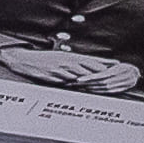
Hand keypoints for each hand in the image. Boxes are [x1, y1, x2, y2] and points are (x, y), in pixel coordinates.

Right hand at [0, 46, 140, 90]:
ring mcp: (62, 69)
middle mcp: (68, 61)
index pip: (92, 60)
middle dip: (103, 70)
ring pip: (81, 73)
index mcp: (71, 56)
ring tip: (105, 81)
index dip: (105, 63)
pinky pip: (68, 80)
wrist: (26, 60)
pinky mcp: (55, 75)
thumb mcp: (61, 58)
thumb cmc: (45, 61)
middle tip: (116, 74)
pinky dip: (77, 83)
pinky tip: (84, 86)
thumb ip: (75, 64)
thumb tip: (88, 70)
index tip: (118, 65)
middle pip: (90, 66)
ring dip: (93, 77)